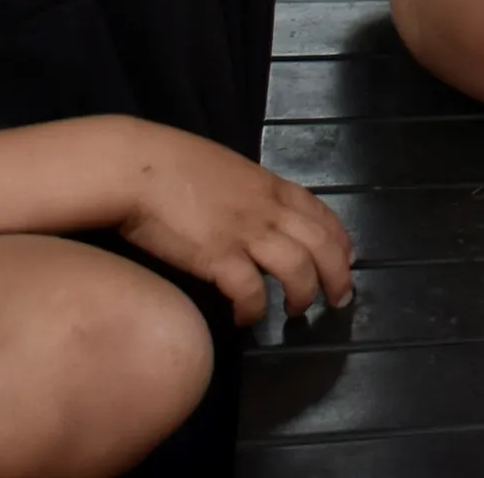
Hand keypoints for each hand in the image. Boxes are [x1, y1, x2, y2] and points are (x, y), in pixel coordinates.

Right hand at [102, 118, 354, 323]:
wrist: (135, 167)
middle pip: (321, 244)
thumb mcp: (225, 169)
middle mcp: (267, 208)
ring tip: (297, 313)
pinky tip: (246, 319)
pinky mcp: (218, 256)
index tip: (348, 259)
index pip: (320, 212)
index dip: (340, 239)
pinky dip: (254, 309)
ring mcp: (245, 231)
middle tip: (339, 299)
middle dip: (338, 274)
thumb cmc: (169, 164)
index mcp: (269, 185)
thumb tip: (253, 212)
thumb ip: (247, 191)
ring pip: (298, 268)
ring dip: (304, 294)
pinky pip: (251, 290)